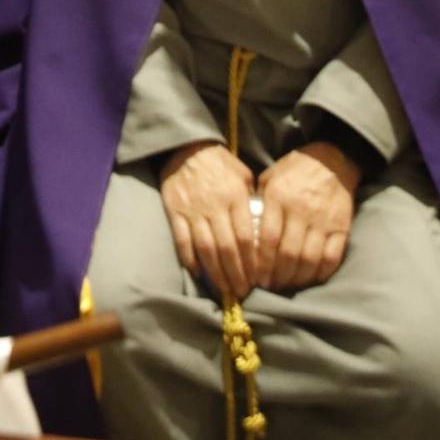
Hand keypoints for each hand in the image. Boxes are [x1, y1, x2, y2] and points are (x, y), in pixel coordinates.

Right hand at [159, 140, 257, 297]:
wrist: (186, 146)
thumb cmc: (219, 162)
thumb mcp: (243, 174)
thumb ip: (253, 199)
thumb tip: (265, 225)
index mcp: (234, 196)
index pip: (245, 236)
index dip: (251, 262)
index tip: (257, 280)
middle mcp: (214, 205)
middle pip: (227, 247)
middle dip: (236, 274)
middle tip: (243, 293)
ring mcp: (193, 210)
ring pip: (206, 248)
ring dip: (216, 273)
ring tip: (225, 290)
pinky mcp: (174, 211)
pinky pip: (182, 240)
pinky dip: (189, 259)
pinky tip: (198, 273)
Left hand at [253, 142, 358, 292]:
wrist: (332, 160)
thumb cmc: (294, 170)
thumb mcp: (270, 177)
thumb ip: (259, 202)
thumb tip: (244, 230)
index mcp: (279, 196)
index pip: (268, 237)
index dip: (261, 262)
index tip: (255, 276)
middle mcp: (301, 210)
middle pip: (288, 253)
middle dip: (276, 275)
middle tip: (269, 286)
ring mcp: (323, 220)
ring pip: (309, 260)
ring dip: (296, 278)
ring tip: (286, 285)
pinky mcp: (341, 228)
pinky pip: (332, 258)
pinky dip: (320, 273)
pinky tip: (310, 279)